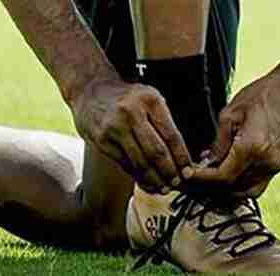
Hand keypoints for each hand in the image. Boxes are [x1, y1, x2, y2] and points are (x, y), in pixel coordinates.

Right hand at [70, 78, 192, 192]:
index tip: (188, 172)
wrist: (91, 91)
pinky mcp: (102, 140)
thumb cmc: (127, 98)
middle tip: (177, 183)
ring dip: (154, 179)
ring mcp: (115, 127)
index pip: (171, 135)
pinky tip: (146, 182)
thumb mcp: (149, 99)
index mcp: (150, 99)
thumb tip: (181, 157)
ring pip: (140, 161)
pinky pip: (125, 164)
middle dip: (169, 172)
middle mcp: (132, 112)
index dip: (181, 157)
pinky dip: (138, 177)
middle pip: (156, 151)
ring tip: (163, 188)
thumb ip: (163, 123)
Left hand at [186, 65, 279, 196]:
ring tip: (207, 180)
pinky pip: (256, 186)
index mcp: (253, 147)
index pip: (222, 176)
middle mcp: (266, 162)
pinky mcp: (278, 165)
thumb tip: (207, 163)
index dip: (202, 179)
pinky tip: (226, 177)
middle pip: (232, 189)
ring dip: (224, 190)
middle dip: (209, 187)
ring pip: (245, 192)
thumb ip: (219, 142)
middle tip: (192, 180)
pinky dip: (239, 186)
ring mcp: (274, 166)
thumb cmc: (261, 95)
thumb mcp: (230, 113)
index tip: (186, 175)